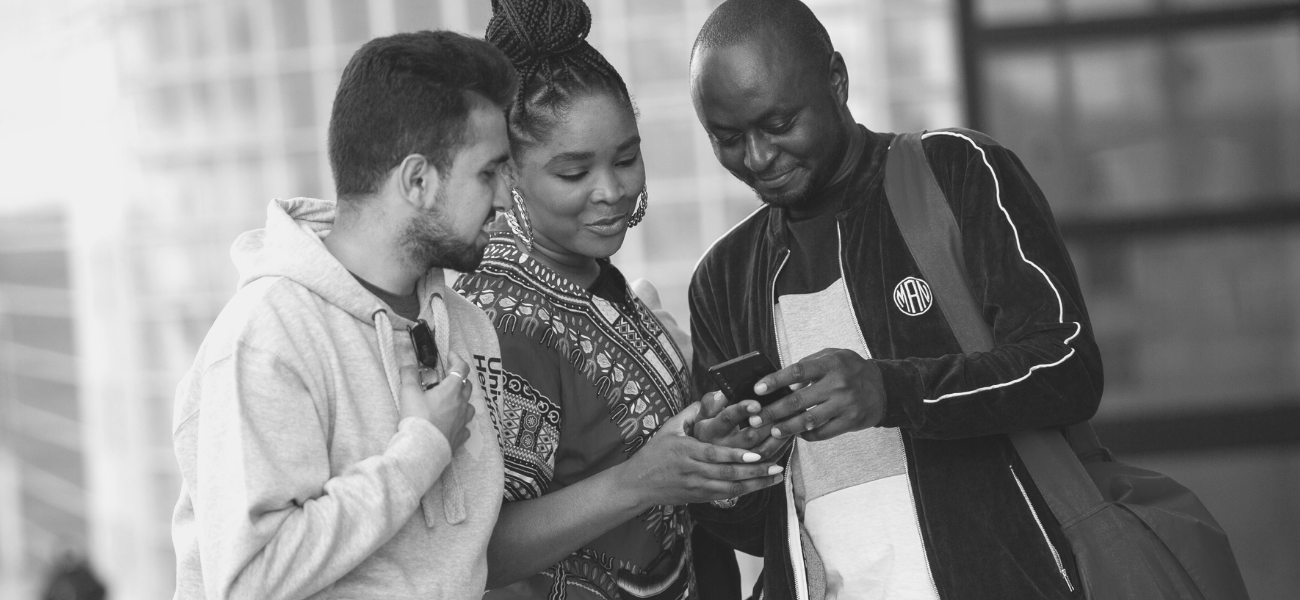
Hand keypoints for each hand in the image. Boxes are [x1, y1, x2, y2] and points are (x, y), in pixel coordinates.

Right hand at [398, 355, 474, 449]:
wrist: (422, 449)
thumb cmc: (416, 419)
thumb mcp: (409, 392)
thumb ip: (409, 373)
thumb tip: (406, 359)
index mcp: (451, 390)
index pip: (461, 368)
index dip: (456, 359)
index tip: (449, 355)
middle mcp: (461, 404)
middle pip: (467, 386)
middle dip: (459, 378)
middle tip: (447, 378)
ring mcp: (463, 421)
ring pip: (469, 406)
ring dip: (462, 400)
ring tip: (451, 401)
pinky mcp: (460, 436)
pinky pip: (465, 426)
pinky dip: (461, 421)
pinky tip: (453, 423)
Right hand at [617, 403, 784, 507]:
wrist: (638, 484)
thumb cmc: (654, 452)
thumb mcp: (669, 428)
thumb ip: (691, 412)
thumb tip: (713, 396)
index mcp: (685, 451)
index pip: (714, 454)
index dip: (736, 455)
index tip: (756, 452)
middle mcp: (693, 471)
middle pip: (727, 473)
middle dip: (754, 471)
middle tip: (777, 465)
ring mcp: (697, 487)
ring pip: (730, 488)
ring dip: (756, 483)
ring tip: (776, 475)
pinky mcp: (700, 498)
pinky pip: (726, 496)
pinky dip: (746, 491)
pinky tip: (762, 485)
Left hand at [748, 349, 885, 443]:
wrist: (884, 387)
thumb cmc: (850, 369)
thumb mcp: (832, 356)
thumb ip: (808, 365)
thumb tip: (782, 380)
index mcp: (830, 364)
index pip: (797, 371)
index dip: (775, 381)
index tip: (758, 390)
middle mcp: (838, 384)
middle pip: (798, 400)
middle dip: (773, 411)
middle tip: (755, 419)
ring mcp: (845, 404)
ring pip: (809, 420)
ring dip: (787, 427)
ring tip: (772, 430)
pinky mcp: (851, 421)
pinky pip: (823, 433)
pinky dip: (807, 435)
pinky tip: (796, 434)